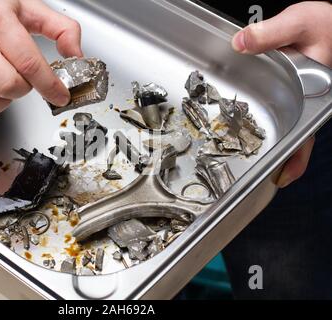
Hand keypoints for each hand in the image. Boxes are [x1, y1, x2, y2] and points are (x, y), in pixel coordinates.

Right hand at [0, 0, 82, 128]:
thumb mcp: (28, 6)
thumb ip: (61, 28)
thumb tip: (76, 55)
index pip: (30, 65)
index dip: (50, 87)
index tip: (60, 96)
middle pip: (8, 87)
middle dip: (24, 89)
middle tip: (23, 79)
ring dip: (1, 103)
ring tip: (2, 87)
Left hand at [231, 1, 331, 187]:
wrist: (329, 23)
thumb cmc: (325, 24)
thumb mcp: (299, 24)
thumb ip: (271, 34)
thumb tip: (242, 44)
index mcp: (315, 91)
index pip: (305, 132)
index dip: (295, 156)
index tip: (283, 176)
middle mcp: (309, 100)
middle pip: (297, 138)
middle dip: (284, 161)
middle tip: (267, 181)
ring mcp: (301, 99)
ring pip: (289, 129)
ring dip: (275, 146)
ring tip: (257, 167)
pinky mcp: (292, 93)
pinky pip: (281, 115)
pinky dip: (267, 125)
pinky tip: (248, 129)